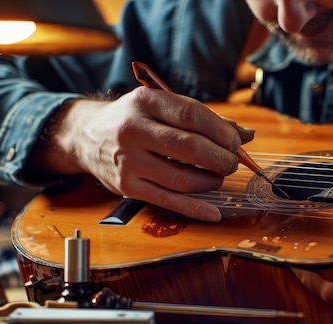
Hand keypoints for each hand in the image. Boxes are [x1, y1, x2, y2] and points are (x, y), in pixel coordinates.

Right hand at [33, 87, 254, 221]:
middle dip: (220, 159)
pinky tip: (214, 212)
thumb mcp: (161, 107)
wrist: (86, 136)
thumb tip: (247, 135)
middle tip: (231, 163)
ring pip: (181, 178)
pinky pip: (168, 201)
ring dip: (210, 181)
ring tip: (218, 177)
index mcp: (145, 102)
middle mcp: (133, 130)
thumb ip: (203, 119)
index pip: (192, 115)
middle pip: (189, 148)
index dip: (221, 131)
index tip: (236, 142)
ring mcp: (128, 161)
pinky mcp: (127, 187)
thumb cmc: (134, 119)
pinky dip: (195, 209)